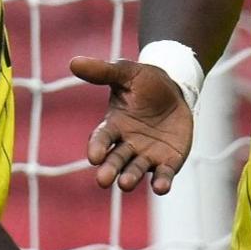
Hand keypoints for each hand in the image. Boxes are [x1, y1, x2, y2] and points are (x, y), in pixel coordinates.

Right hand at [69, 56, 193, 193]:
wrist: (176, 90)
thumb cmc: (146, 82)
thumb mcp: (126, 73)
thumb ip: (102, 71)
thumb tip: (74, 62)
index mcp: (114, 125)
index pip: (101, 138)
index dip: (97, 147)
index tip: (93, 156)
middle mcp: (127, 144)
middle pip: (115, 160)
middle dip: (109, 169)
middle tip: (103, 180)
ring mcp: (147, 155)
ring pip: (136, 170)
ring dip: (130, 178)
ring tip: (125, 183)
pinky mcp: (168, 162)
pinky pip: (163, 175)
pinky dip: (161, 182)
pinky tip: (160, 187)